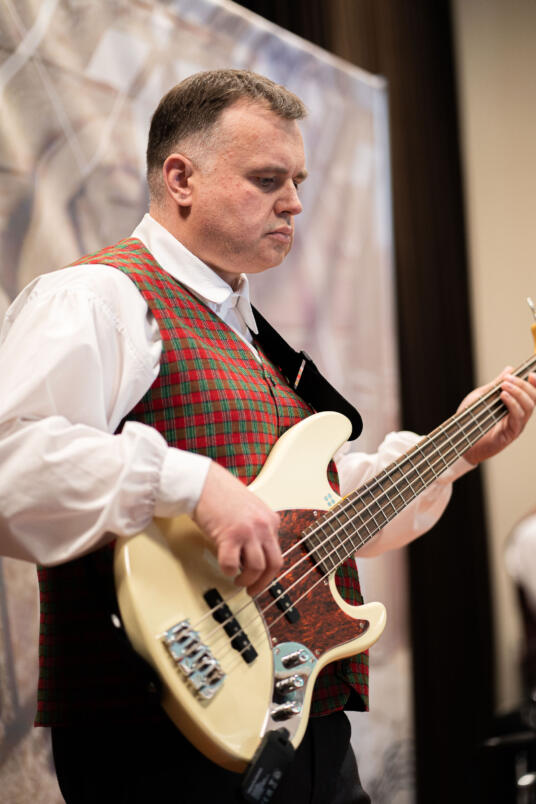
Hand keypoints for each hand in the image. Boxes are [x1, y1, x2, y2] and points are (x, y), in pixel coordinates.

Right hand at [193, 461, 280, 595]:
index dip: (268, 570)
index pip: (277, 553)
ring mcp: (248, 531)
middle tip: (252, 589)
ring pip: (257, 568)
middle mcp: (263, 526)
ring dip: (246, 580)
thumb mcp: (250, 510)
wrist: (203, 482)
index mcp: (271, 520)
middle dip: (263, 582)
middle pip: (274, 564)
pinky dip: (229, 571)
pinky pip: (232, 564)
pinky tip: (226, 567)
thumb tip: (255, 555)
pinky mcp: (230, 535)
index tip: (260, 578)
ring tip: (237, 580)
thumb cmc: (221, 494)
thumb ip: (258, 529)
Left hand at [459, 368, 535, 464]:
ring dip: (518, 393)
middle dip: (523, 385)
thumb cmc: (470, 419)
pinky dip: (512, 404)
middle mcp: (518, 416)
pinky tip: (503, 396)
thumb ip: (496, 385)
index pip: (532, 394)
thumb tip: (509, 369)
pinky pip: (518, 417)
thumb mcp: (482, 397)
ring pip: (528, 407)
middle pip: (533, 399)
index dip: (535, 384)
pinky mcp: (511, 433)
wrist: (459, 438)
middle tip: (508, 378)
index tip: (531, 374)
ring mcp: (516, 425)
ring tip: (504, 386)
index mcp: (514, 406)